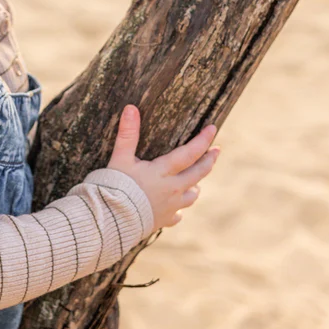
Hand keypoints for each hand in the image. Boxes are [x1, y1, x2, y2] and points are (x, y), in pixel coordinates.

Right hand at [106, 104, 219, 231]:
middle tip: (216, 151)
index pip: (189, 153)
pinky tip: (177, 210)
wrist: (111, 220)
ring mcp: (169, 207)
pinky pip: (176, 216)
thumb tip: (131, 108)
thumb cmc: (115, 187)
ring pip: (191, 196)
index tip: (213, 129)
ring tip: (196, 181)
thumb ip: (127, 133)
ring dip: (195, 186)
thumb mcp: (120, 158)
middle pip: (197, 174)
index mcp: (163, 172)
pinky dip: (178, 210)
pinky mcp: (161, 221)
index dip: (203, 140)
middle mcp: (171, 190)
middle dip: (209, 160)